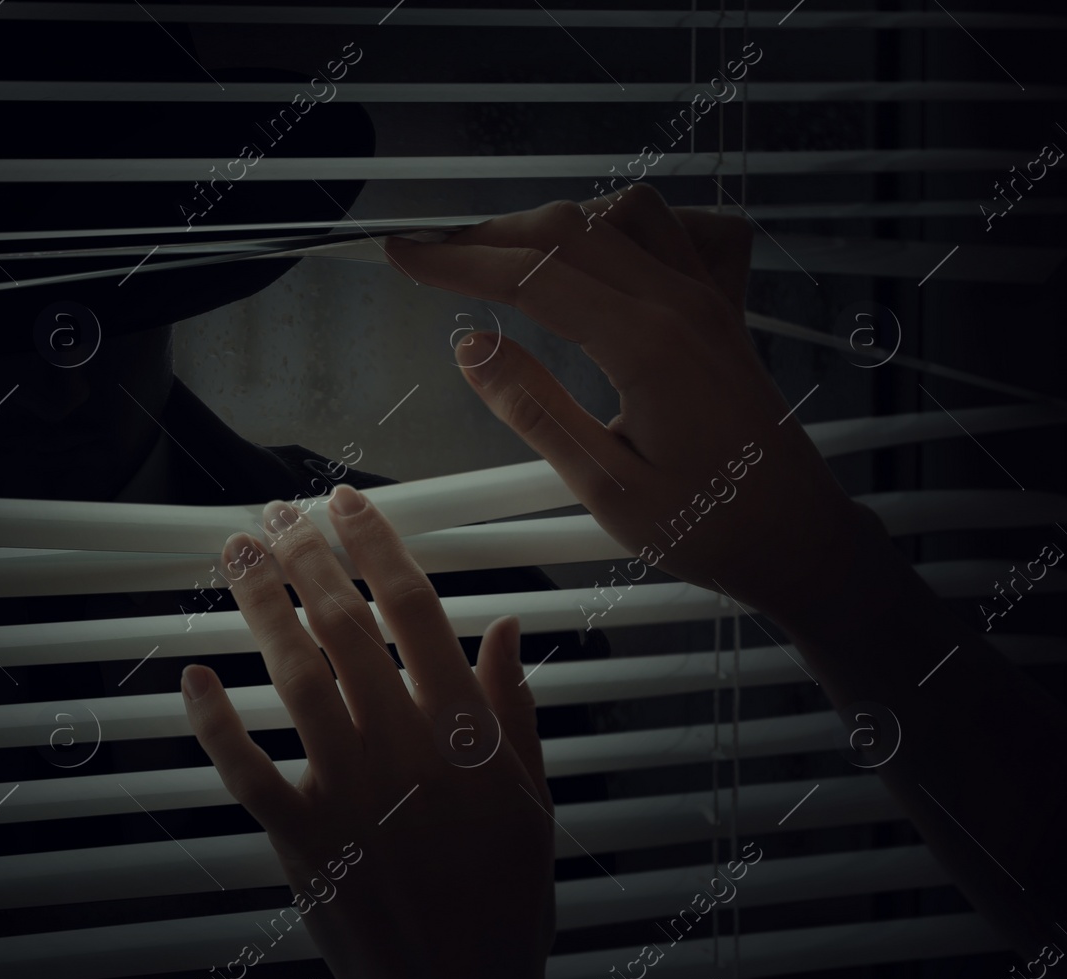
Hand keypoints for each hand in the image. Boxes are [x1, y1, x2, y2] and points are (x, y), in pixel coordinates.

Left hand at [181, 486, 559, 978]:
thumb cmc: (506, 909)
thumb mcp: (533, 804)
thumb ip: (514, 709)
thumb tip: (505, 625)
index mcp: (469, 737)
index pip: (416, 610)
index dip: (376, 546)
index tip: (347, 503)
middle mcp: (408, 752)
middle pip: (345, 627)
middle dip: (305, 558)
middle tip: (276, 515)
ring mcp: (351, 796)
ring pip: (296, 679)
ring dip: (260, 609)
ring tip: (235, 556)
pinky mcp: (304, 842)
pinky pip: (246, 770)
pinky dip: (214, 721)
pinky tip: (193, 674)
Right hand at [387, 184, 887, 627]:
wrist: (800, 539)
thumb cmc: (709, 525)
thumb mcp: (605, 484)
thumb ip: (534, 407)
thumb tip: (470, 346)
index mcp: (645, 343)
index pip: (529, 276)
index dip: (455, 261)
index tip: (402, 254)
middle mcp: (680, 302)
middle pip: (567, 230)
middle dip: (487, 234)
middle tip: (429, 253)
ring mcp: (709, 298)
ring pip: (622, 215)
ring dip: (554, 223)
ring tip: (503, 253)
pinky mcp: (724, 309)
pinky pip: (687, 229)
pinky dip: (638, 223)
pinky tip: (609, 249)